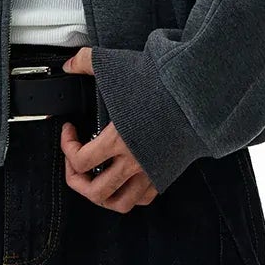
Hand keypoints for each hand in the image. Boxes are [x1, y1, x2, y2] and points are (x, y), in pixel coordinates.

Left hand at [59, 46, 158, 210]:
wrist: (197, 91)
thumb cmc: (160, 81)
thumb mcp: (114, 65)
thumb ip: (85, 61)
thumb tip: (68, 65)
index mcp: (118, 139)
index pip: (80, 162)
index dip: (66, 148)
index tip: (69, 132)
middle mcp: (134, 161)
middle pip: (96, 191)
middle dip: (77, 181)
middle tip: (74, 164)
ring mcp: (151, 171)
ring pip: (120, 203)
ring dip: (102, 195)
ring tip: (95, 179)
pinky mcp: (166, 173)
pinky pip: (145, 198)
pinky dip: (129, 194)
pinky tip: (123, 178)